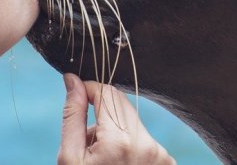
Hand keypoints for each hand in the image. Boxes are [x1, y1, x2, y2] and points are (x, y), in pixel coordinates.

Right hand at [58, 73, 175, 164]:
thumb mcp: (70, 158)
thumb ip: (73, 115)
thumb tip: (73, 80)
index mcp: (119, 141)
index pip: (107, 93)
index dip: (89, 90)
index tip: (77, 96)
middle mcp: (146, 144)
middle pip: (122, 104)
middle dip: (101, 112)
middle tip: (88, 139)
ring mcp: (161, 155)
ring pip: (132, 120)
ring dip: (115, 129)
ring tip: (102, 156)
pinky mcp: (167, 162)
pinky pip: (144, 137)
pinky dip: (129, 143)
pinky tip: (118, 164)